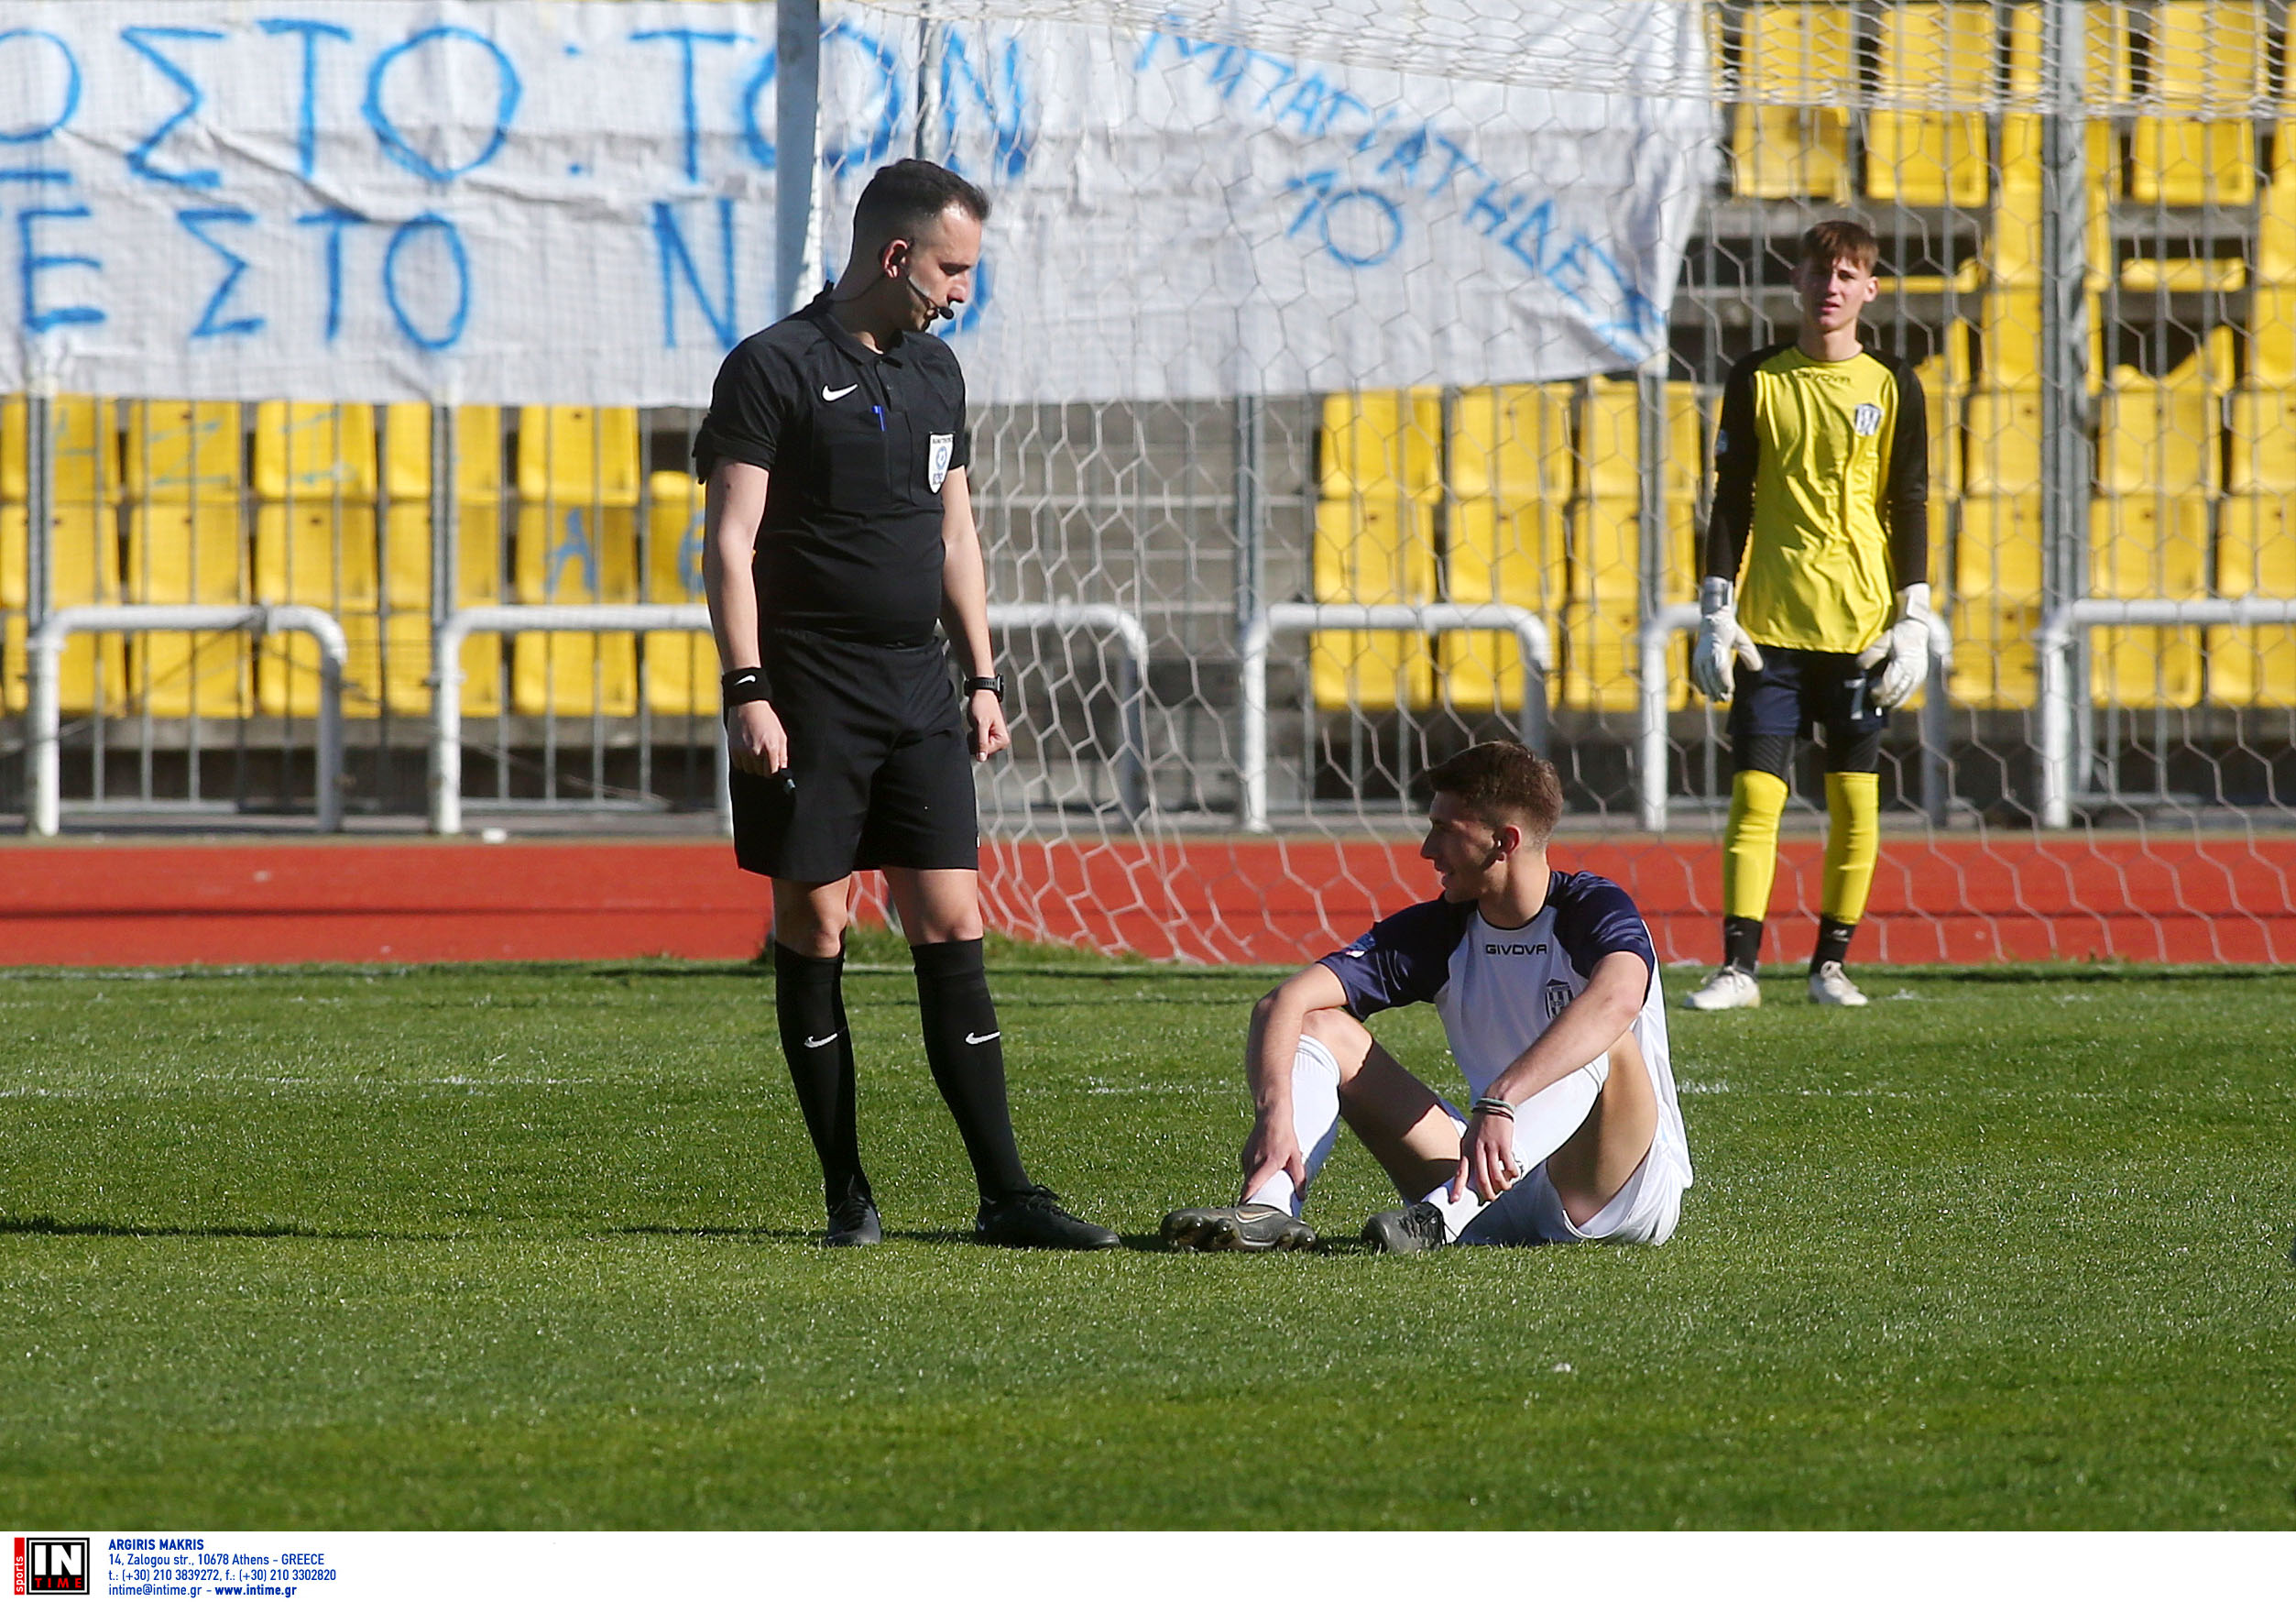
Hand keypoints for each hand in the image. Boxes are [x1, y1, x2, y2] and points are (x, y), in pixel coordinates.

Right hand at [726, 699, 787, 774]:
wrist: (748, 706)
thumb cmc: (767, 720)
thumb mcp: (781, 735)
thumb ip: (782, 755)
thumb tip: (783, 771)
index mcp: (771, 748)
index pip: (773, 772)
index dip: (774, 771)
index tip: (773, 767)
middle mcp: (757, 751)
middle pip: (761, 773)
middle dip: (764, 767)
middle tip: (764, 756)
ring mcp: (744, 751)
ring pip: (750, 770)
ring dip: (753, 765)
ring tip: (755, 753)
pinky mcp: (733, 749)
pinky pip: (739, 765)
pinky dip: (743, 761)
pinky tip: (746, 751)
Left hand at [967, 688, 1009, 761]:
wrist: (981, 693)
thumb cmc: (982, 706)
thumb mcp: (980, 725)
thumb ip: (981, 743)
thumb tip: (981, 759)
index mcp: (1002, 740)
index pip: (984, 753)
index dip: (976, 743)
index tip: (976, 730)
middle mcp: (1001, 742)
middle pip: (982, 752)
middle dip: (974, 741)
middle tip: (976, 726)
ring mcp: (995, 739)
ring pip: (978, 748)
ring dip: (973, 738)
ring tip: (976, 725)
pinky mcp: (989, 736)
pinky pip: (977, 743)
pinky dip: (973, 736)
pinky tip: (975, 726)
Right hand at [1239, 1116, 1304, 1203]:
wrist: (1272, 1115)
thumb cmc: (1285, 1135)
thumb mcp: (1295, 1156)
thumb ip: (1299, 1177)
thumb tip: (1302, 1196)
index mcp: (1265, 1165)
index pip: (1250, 1187)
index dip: (1246, 1201)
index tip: (1245, 1213)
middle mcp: (1253, 1162)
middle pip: (1248, 1186)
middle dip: (1252, 1198)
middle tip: (1260, 1208)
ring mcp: (1247, 1157)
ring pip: (1248, 1178)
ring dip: (1254, 1185)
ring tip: (1265, 1188)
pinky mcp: (1245, 1153)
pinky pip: (1248, 1169)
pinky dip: (1254, 1175)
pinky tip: (1263, 1172)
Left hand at [1450, 1108, 1521, 1204]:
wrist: (1494, 1104)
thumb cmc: (1482, 1122)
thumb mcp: (1470, 1137)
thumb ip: (1470, 1154)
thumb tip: (1472, 1173)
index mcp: (1466, 1149)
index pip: (1460, 1172)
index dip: (1457, 1187)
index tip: (1454, 1200)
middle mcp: (1476, 1150)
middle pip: (1481, 1179)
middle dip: (1486, 1193)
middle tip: (1491, 1198)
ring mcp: (1490, 1147)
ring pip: (1496, 1175)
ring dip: (1502, 1185)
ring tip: (1505, 1187)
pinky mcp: (1504, 1145)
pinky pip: (1508, 1165)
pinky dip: (1512, 1173)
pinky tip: (1514, 1174)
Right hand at [1691, 576, 1763, 702]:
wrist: (1713, 618)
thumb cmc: (1730, 630)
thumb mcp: (1743, 640)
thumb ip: (1750, 655)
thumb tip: (1757, 669)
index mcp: (1719, 647)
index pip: (1720, 668)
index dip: (1724, 681)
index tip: (1730, 690)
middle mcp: (1706, 653)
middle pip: (1711, 675)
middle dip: (1717, 689)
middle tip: (1725, 699)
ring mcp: (1699, 656)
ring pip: (1703, 677)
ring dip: (1709, 690)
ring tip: (1716, 699)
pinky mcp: (1696, 658)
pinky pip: (1696, 675)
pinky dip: (1701, 684)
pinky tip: (1706, 693)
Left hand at [1856, 582, 1932, 710]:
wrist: (1916, 627)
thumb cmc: (1899, 633)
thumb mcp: (1883, 641)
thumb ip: (1871, 655)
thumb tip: (1859, 667)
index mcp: (1903, 663)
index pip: (1890, 683)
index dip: (1879, 691)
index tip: (1870, 693)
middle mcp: (1913, 671)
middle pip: (1897, 692)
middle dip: (1884, 699)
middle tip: (1872, 701)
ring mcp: (1918, 675)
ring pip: (1904, 695)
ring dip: (1892, 701)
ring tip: (1880, 703)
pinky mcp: (1920, 676)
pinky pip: (1910, 692)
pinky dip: (1900, 698)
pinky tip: (1891, 701)